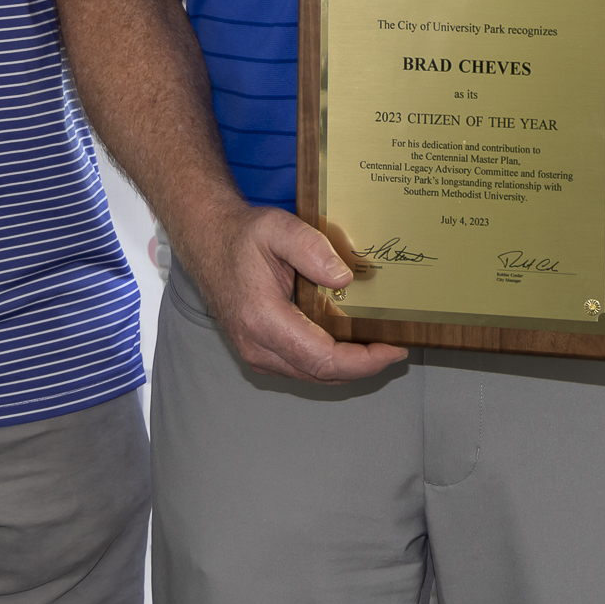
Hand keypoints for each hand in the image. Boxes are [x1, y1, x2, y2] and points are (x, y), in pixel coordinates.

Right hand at [177, 199, 408, 382]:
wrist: (208, 242)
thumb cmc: (241, 236)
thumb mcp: (277, 227)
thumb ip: (311, 249)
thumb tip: (344, 279)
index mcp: (262, 320)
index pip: (322, 359)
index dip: (363, 361)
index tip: (394, 349)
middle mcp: (257, 346)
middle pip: (322, 374)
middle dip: (364, 366)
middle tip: (396, 346)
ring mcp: (256, 354)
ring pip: (313, 375)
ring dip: (349, 367)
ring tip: (380, 344)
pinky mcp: (260, 353)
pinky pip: (302, 368)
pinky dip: (331, 362)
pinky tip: (351, 343)